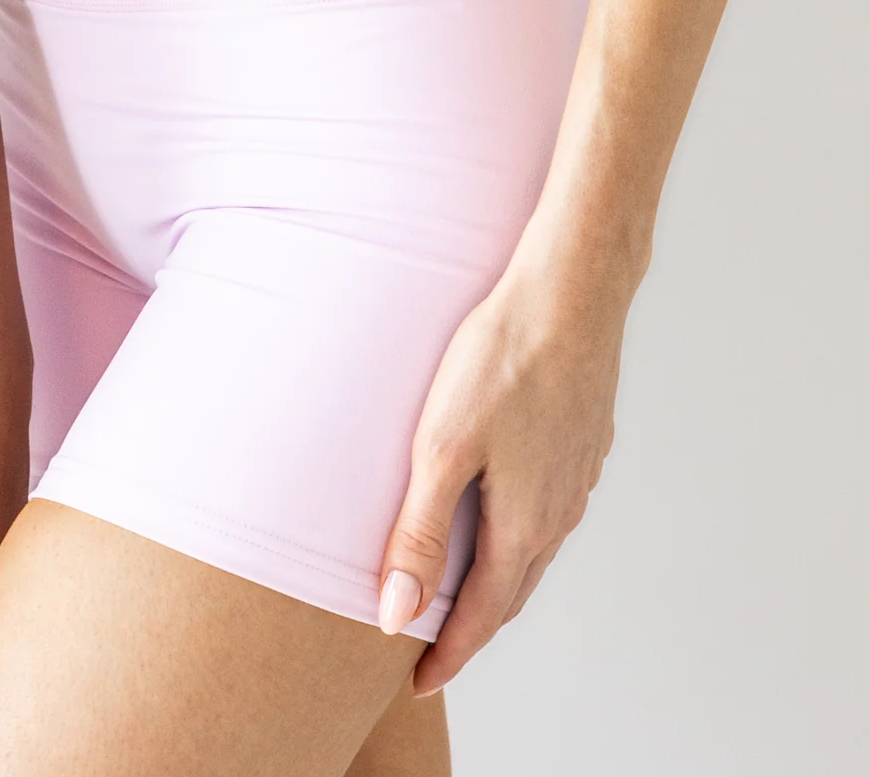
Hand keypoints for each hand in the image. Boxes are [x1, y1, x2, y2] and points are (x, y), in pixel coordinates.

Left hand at [377, 252, 624, 693]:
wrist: (572, 294)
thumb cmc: (502, 360)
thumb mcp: (443, 447)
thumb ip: (419, 533)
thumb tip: (394, 615)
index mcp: (524, 525)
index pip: (480, 615)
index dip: (447, 653)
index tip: (417, 683)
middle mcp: (558, 512)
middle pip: (511, 592)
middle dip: (470, 628)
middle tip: (432, 652)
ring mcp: (576, 478)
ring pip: (533, 552)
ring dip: (496, 583)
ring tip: (460, 592)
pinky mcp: (582, 444)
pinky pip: (548, 512)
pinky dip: (519, 537)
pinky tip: (504, 517)